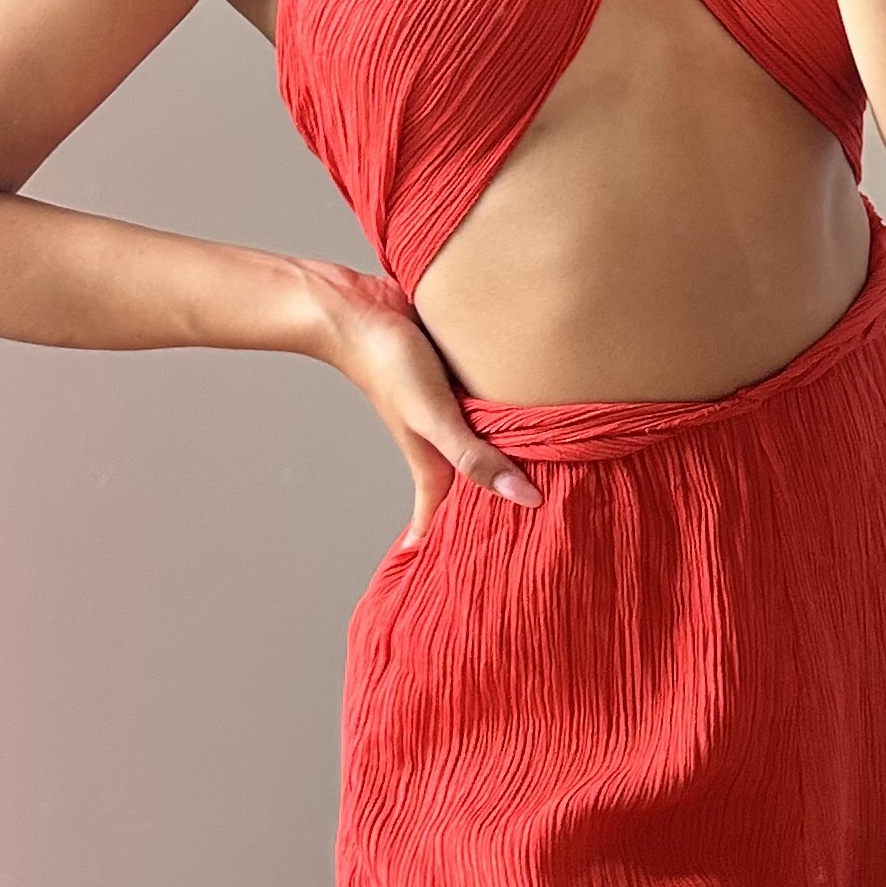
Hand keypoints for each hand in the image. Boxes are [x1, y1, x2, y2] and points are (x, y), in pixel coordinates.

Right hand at [300, 260, 540, 541]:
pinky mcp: (452, 382)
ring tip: (527, 481)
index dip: (445, 545)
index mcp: (431, 460)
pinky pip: (479, 411)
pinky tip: (515, 416)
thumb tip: (524, 497)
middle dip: (483, 508)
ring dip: (495, 462)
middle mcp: (437, 441)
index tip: (456, 577)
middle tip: (514, 534)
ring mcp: (444, 412)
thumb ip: (474, 456)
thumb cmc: (389, 365)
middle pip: (464, 484)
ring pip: (474, 447)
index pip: (438, 515)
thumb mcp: (435, 418)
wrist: (358, 308)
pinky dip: (496, 421)